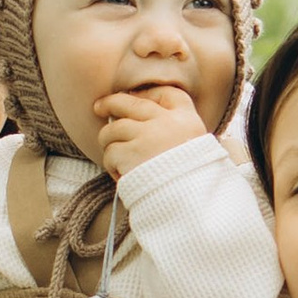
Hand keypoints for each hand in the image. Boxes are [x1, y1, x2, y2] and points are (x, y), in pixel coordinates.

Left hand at [95, 83, 210, 179]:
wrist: (190, 204)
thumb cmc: (191, 182)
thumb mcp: (197, 150)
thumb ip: (175, 133)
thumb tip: (138, 121)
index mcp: (188, 120)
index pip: (168, 93)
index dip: (147, 93)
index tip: (134, 97)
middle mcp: (167, 123)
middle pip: (130, 102)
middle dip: (111, 103)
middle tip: (99, 107)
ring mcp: (147, 136)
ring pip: (112, 129)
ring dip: (110, 144)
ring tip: (118, 161)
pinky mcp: (130, 154)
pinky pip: (110, 153)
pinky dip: (112, 166)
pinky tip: (122, 176)